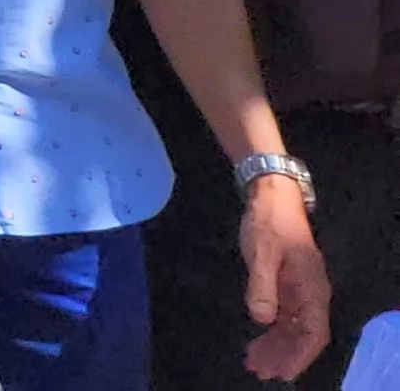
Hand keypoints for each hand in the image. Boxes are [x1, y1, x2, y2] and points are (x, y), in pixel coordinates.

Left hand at [241, 176, 329, 381]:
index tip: (283, 372)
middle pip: (302, 334)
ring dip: (275, 346)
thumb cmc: (269, 223)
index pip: (313, 332)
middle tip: (260, 372)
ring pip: (291, 327)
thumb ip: (262, 286)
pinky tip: (256, 340)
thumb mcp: (262, 253)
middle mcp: (311, 294)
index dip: (300, 355)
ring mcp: (299, 290)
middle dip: (283, 355)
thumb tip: (262, 318)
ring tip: (254, 362)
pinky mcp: (286, 284)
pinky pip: (282, 315)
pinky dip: (270, 330)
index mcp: (312, 289)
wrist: (271, 196)